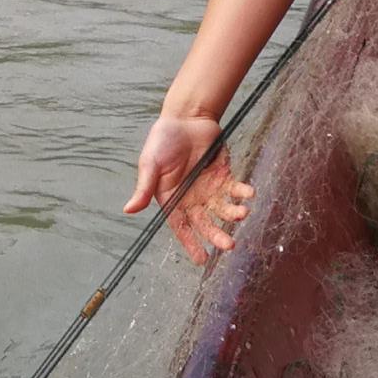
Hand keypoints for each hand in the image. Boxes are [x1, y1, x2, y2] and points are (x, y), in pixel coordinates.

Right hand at [125, 111, 250, 262]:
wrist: (184, 118)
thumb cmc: (162, 140)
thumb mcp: (150, 164)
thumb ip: (144, 188)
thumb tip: (128, 210)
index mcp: (172, 200)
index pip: (182, 228)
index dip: (191, 245)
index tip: (202, 260)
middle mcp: (192, 199)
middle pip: (206, 223)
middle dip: (217, 235)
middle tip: (229, 245)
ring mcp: (210, 188)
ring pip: (223, 209)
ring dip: (233, 214)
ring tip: (242, 214)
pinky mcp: (224, 175)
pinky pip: (235, 188)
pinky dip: (243, 193)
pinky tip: (249, 194)